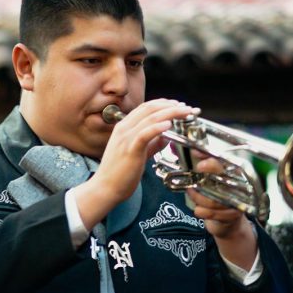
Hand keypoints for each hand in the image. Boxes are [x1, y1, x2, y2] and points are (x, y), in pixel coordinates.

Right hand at [76, 99, 198, 231]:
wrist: (105, 188)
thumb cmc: (119, 173)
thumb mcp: (138, 153)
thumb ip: (152, 143)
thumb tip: (166, 136)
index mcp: (124, 127)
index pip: (146, 108)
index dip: (164, 104)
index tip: (179, 105)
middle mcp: (124, 129)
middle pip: (150, 108)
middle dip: (171, 106)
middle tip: (187, 107)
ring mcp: (126, 138)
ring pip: (150, 118)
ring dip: (171, 113)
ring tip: (185, 113)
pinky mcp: (129, 150)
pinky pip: (144, 134)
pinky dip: (157, 127)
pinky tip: (169, 125)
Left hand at [187, 154, 258, 267]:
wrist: (228, 220)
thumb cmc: (219, 194)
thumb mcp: (212, 175)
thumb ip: (204, 159)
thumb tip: (195, 149)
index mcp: (234, 172)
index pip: (224, 165)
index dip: (212, 165)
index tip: (200, 165)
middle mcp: (239, 186)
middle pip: (220, 184)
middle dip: (200, 185)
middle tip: (189, 186)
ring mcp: (237, 201)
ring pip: (215, 201)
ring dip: (199, 199)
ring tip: (191, 196)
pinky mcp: (233, 216)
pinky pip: (216, 214)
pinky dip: (203, 212)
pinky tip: (198, 210)